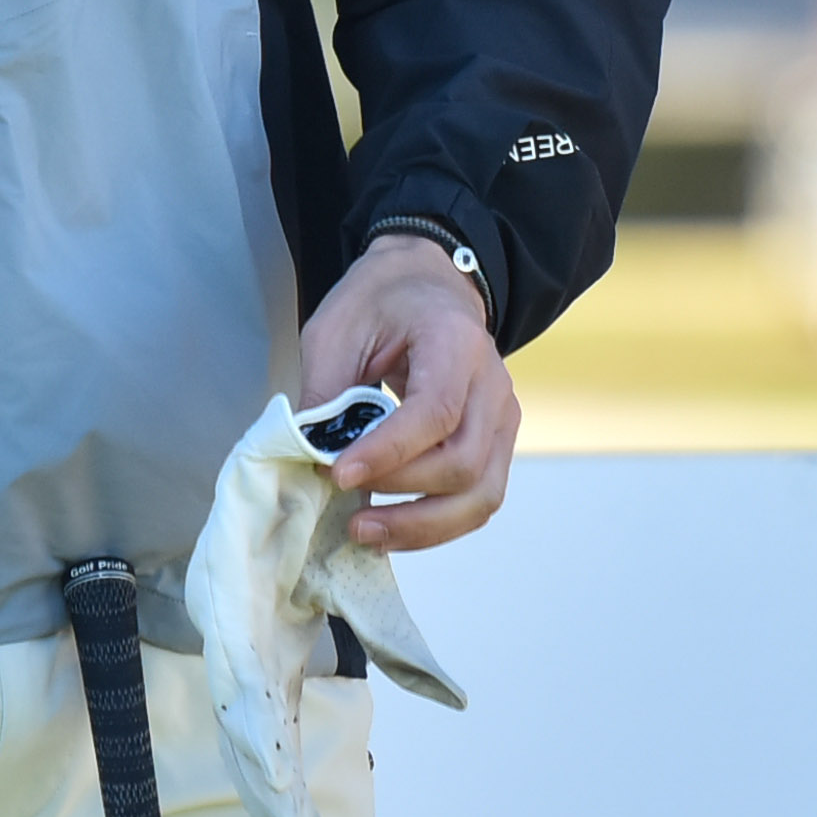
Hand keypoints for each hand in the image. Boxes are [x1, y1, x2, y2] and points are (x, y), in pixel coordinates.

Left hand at [296, 235, 518, 555]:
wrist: (428, 284)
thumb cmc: (380, 302)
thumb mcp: (337, 330)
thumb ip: (326, 395)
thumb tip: (312, 461)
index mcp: (455, 341)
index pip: (435, 411)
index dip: (388, 452)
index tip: (337, 474)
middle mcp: (493, 382)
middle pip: (465, 462)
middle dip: (401, 493)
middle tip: (341, 500)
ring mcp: (503, 416)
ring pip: (481, 495)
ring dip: (422, 527)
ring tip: (364, 533)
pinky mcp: (497, 443)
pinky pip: (478, 500)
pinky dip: (436, 526)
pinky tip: (391, 528)